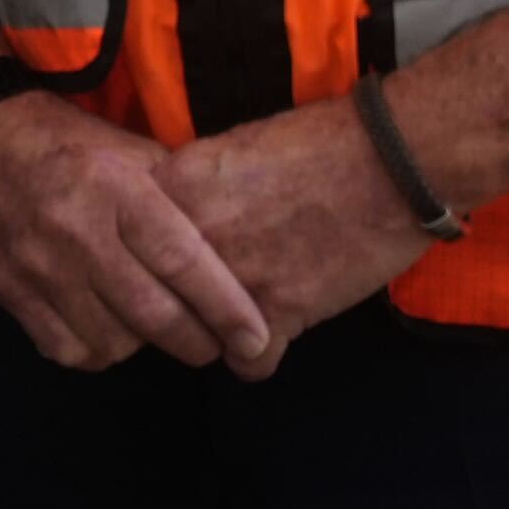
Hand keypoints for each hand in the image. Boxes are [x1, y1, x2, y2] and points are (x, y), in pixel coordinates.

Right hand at [0, 88, 273, 372]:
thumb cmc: (70, 147)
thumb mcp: (131, 152)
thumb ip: (179, 199)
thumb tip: (237, 248)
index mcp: (116, 189)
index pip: (183, 262)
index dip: (227, 308)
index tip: (255, 339)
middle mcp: (76, 231)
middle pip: (155, 314)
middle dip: (199, 342)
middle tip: (216, 344)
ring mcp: (38, 266)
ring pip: (115, 341)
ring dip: (146, 346)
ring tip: (155, 328)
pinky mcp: (10, 291)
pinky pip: (68, 349)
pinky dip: (98, 350)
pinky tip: (107, 329)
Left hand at [154, 94, 437, 373]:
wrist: (387, 162)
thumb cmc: (312, 146)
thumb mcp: (223, 153)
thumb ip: (185, 195)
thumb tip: (160, 230)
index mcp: (167, 190)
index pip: (121, 248)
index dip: (139, 264)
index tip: (157, 271)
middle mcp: (185, 237)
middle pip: (148, 298)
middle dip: (169, 306)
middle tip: (198, 303)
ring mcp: (228, 280)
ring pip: (193, 337)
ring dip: (214, 334)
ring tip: (237, 318)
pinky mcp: (278, 315)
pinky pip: (247, 362)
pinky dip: (260, 357)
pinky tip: (274, 333)